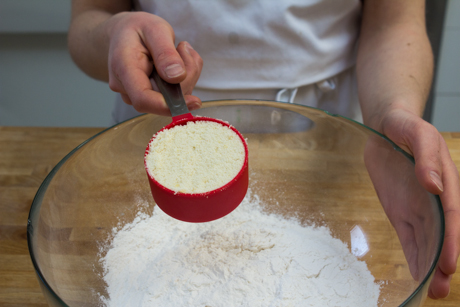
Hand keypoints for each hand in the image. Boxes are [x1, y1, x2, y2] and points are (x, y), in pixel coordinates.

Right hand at [107, 12, 202, 115]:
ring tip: (181, 49)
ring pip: (174, 98)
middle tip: (185, 48)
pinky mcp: (151, 97)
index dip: (168, 105)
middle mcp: (127, 88)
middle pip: (165, 98)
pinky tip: (180, 59)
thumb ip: (165, 52)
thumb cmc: (137, 29)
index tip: (194, 101)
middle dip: (186, 77)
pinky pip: (176, 95)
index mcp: (124, 69)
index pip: (143, 98)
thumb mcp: (154, 29)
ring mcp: (138, 95)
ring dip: (188, 75)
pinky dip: (186, 78)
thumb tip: (177, 77)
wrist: (124, 33)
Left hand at [377, 109, 459, 298]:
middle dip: (442, 264)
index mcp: (446, 182)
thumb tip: (433, 184)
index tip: (449, 264)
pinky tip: (417, 275)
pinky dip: (413, 256)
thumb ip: (426, 157)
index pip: (450, 216)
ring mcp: (418, 209)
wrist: (386, 127)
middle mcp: (435, 201)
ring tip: (431, 292)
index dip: (451, 241)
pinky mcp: (401, 213)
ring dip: (429, 267)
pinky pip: (409, 238)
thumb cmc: (406, 127)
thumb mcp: (418, 134)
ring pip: (427, 243)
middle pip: (442, 237)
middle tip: (440, 291)